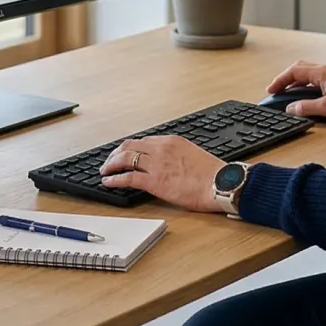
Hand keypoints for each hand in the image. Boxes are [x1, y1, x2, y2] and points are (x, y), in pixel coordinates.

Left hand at [99, 135, 223, 210]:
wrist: (220, 184)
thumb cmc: (213, 174)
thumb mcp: (192, 155)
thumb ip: (177, 156)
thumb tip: (169, 164)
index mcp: (171, 141)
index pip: (143, 141)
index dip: (130, 148)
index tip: (125, 154)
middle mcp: (161, 149)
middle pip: (129, 146)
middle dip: (115, 153)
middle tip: (109, 161)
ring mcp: (156, 164)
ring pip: (125, 159)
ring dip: (111, 164)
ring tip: (104, 170)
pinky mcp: (154, 181)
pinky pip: (128, 178)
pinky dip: (114, 179)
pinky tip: (108, 182)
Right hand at [265, 61, 325, 122]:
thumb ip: (306, 107)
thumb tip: (291, 108)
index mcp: (322, 72)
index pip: (294, 71)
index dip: (280, 80)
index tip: (271, 89)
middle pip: (300, 69)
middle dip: (286, 78)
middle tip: (277, 89)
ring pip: (309, 73)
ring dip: (297, 81)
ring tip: (288, 93)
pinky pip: (317, 78)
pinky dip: (307, 85)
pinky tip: (307, 95)